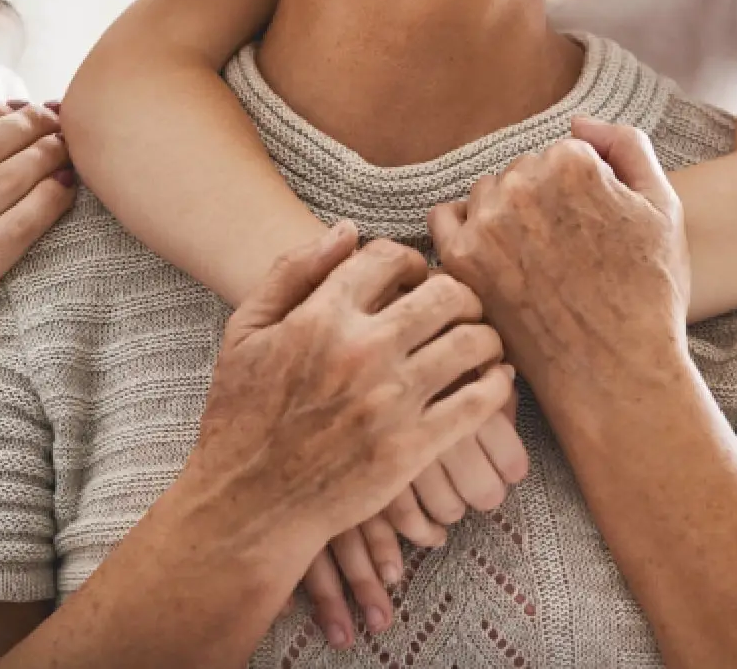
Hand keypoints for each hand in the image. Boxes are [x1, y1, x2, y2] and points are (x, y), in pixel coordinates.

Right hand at [188, 225, 514, 648]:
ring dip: (486, 336)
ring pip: (472, 343)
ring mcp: (390, 401)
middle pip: (445, 294)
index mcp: (322, 316)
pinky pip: (478, 402)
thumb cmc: (240, 417)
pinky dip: (497, 385)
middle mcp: (362, 350)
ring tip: (481, 343)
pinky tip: (494, 382)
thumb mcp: (245, 332)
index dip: (410, 260)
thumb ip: (292, 271)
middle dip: (461, 293)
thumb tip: (347, 230)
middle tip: (461, 308)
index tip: (416, 276)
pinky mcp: (412, 449)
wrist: (245, 506)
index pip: (389, 257)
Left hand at [430, 117, 689, 402]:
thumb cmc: (649, 293)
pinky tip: (494, 262)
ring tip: (535, 264)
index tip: (592, 231)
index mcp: (572, 162)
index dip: (580, 193)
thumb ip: (626, 146)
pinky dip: (465, 235)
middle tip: (565, 254)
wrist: (617, 373)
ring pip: (486, 196)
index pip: (561, 154)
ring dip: (503, 218)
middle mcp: (523, 184)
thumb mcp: (663, 207)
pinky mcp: (462, 262)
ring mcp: (487, 224)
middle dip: (539, 204)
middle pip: (521, 173)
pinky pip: (446, 223)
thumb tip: (578, 122)